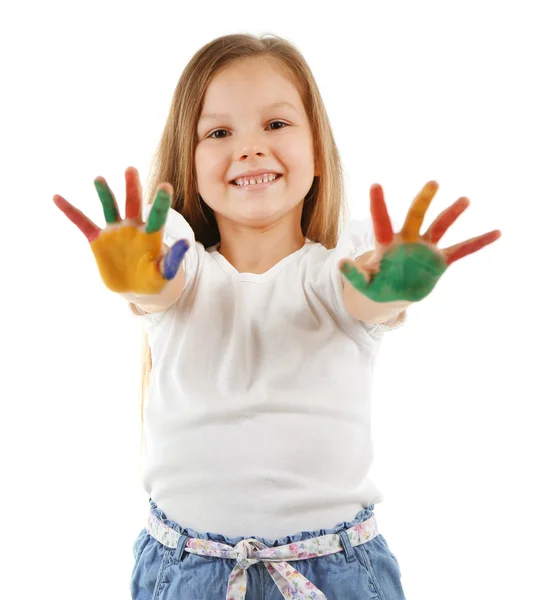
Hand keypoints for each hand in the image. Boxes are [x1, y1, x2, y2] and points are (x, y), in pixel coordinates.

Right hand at [53, 166, 188, 293]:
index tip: (165, 185)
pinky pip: (82, 222)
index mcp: (152, 234)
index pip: (158, 215)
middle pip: (133, 203)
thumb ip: (173, 260)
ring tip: (99, 179)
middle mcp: (133, 227)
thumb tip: (186, 244)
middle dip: (132, 187)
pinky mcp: (98, 240)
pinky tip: (57, 197)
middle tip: (131, 169)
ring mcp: (115, 231)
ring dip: (105, 194)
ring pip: (110, 208)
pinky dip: (70, 211)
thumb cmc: (154, 279)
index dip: (161, 201)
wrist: (136, 288)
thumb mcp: (165, 273)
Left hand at [339, 181, 501, 302]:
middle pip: (416, 216)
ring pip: (440, 226)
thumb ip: (354, 275)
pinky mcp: (440, 260)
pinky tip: (496, 232)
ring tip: (464, 199)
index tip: (375, 185)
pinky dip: (478, 242)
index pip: (381, 221)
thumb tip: (340, 263)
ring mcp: (425, 248)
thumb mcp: (364, 284)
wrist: (394, 293)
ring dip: (451, 214)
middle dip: (423, 200)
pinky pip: (462, 249)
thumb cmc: (377, 285)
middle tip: (432, 183)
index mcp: (387, 244)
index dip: (378, 205)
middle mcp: (408, 240)